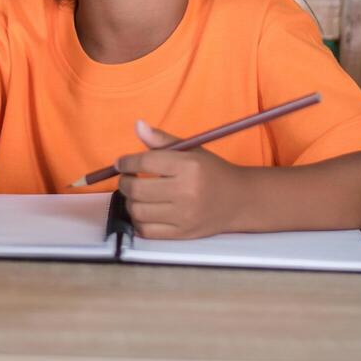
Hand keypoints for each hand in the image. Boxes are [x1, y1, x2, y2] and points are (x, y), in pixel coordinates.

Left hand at [115, 120, 246, 238]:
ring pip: (138, 211)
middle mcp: (186, 192)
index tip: (121, 163)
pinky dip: (138, 221)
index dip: (127, 162)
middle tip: (127, 178)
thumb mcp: (191, 150)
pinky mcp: (182, 234)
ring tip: (135, 195)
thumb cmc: (211, 172)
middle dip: (125, 182)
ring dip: (130, 202)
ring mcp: (184, 216)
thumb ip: (162, 139)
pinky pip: (147, 231)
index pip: (146, 162)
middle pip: (138, 189)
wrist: (238, 201)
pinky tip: (144, 211)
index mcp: (188, 166)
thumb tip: (137, 125)